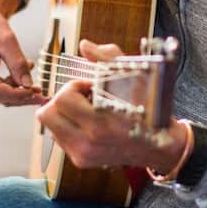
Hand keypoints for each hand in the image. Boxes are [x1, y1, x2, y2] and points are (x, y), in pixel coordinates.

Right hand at [0, 5, 43, 105]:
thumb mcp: (8, 40)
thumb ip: (18, 63)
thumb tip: (28, 85)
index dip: (17, 95)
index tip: (34, 93)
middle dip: (21, 96)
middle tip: (42, 94)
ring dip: (18, 90)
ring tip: (32, 73)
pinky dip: (12, 85)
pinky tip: (22, 75)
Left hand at [34, 39, 183, 169]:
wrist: (159, 146)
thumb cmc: (149, 111)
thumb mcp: (136, 79)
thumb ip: (108, 58)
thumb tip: (85, 46)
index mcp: (101, 123)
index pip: (63, 99)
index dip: (74, 86)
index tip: (90, 86)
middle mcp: (88, 143)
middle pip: (47, 114)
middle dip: (62, 100)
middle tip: (82, 97)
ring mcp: (82, 154)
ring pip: (49, 126)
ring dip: (62, 113)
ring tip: (83, 109)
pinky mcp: (80, 160)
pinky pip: (59, 137)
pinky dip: (68, 126)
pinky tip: (86, 122)